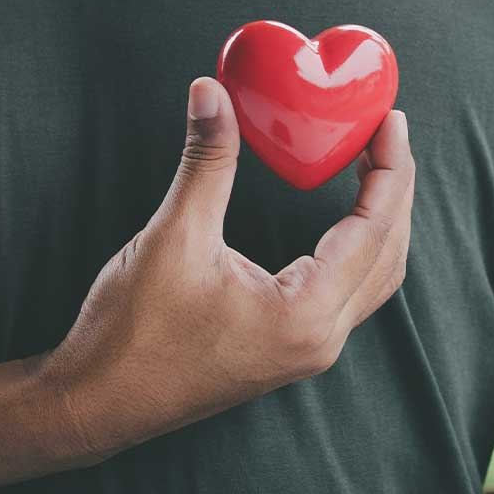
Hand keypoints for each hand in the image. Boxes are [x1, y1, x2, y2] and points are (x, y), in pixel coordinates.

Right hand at [38, 76, 414, 462]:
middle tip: (385, 134)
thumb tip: (210, 92)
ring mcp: (305, 349)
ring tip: (374, 169)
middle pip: (388, 254)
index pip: (374, 229)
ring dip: (382, 222)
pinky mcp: (286, 348)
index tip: (390, 120)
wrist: (98, 401)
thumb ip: (205, 161)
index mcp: (305, 315)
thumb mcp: (174, 236)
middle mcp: (319, 339)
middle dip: (394, 189)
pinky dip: (357, 248)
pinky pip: (348, 293)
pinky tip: (342, 222)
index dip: (388, 168)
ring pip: (373, 278)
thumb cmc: (133, 332)